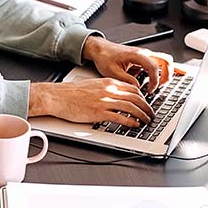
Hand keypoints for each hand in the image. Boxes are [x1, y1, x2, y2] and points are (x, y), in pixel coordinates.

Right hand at [28, 79, 153, 126]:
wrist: (57, 96)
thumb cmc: (69, 93)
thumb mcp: (92, 85)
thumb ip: (105, 89)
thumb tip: (116, 97)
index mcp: (107, 82)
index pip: (133, 89)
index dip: (143, 97)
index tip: (146, 103)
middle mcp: (109, 90)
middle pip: (137, 98)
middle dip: (147, 107)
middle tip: (151, 114)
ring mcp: (105, 101)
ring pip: (132, 108)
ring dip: (142, 116)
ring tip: (146, 121)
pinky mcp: (100, 113)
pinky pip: (121, 117)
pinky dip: (131, 122)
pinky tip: (135, 125)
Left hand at [81, 36, 172, 94]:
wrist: (100, 49)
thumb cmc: (104, 57)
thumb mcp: (112, 72)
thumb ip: (126, 80)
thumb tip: (137, 88)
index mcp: (137, 55)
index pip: (153, 67)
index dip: (154, 81)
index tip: (150, 90)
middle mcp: (144, 53)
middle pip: (166, 61)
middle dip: (167, 75)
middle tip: (161, 86)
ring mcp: (145, 55)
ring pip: (165, 60)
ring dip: (168, 72)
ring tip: (165, 83)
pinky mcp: (144, 58)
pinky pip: (160, 61)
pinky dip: (168, 68)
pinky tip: (175, 73)